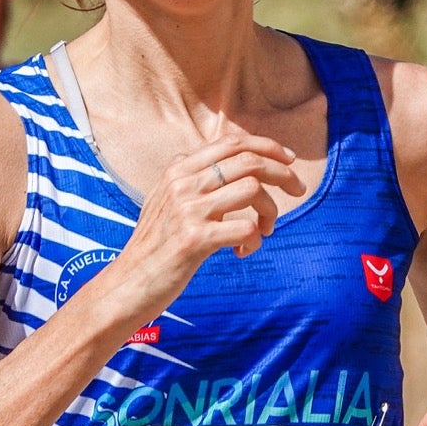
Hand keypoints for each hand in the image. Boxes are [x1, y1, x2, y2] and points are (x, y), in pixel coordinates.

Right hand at [102, 130, 304, 327]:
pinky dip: (254, 240)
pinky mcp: (195, 240)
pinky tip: (242, 252)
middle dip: (283, 174)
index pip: (232, 143)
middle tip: (298, 191)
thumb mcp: (164, 200)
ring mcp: (188, 210)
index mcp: (178, 170)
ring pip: (254, 190)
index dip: (267, 146)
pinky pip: (246, 228)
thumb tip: (225, 162)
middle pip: (249, 161)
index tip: (288, 160)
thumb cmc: (154, 246)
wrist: (128, 283)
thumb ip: (190, 179)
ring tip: (264, 230)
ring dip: (270, 211)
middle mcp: (183, 183)